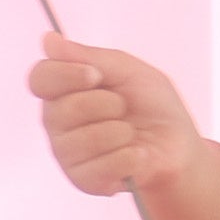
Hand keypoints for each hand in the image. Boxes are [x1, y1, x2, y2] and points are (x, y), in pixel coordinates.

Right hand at [29, 33, 204, 203]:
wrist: (178, 144)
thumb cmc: (152, 104)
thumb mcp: (126, 70)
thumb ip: (88, 57)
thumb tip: (48, 39)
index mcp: (62, 90)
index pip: (40, 79)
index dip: (66, 75)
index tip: (95, 75)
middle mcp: (57, 122)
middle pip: (60, 110)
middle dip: (104, 105)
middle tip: (123, 107)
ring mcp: (67, 153)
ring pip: (82, 140)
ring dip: (119, 132)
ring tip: (131, 133)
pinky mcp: (82, 180)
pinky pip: (98, 167)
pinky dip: (127, 157)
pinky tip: (135, 154)